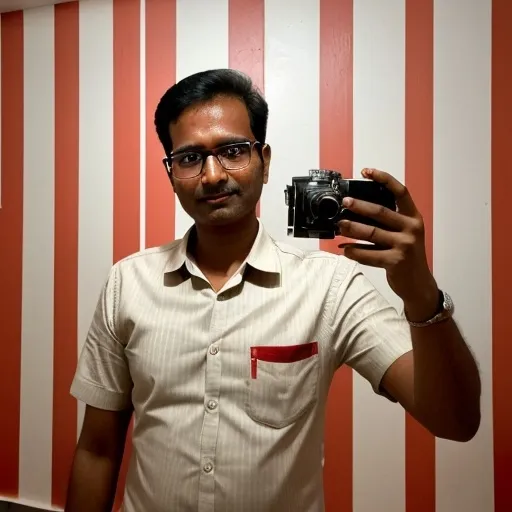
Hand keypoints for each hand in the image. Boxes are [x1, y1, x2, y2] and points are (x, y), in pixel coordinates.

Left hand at [338, 168, 438, 320]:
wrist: (419, 284)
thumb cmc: (407, 256)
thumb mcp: (404, 234)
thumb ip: (388, 223)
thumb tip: (356, 214)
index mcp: (413, 218)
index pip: (400, 192)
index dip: (384, 179)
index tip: (367, 172)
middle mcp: (411, 229)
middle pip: (381, 211)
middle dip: (359, 205)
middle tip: (345, 201)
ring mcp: (404, 245)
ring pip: (371, 233)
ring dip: (352, 228)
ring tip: (339, 225)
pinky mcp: (396, 261)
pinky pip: (368, 254)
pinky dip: (354, 251)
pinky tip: (345, 249)